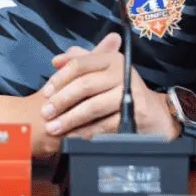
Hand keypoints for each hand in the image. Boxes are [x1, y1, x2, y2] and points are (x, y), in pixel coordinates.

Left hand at [22, 33, 123, 159]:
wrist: (150, 112)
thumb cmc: (119, 89)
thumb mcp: (102, 71)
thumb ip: (80, 62)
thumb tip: (56, 60)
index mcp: (110, 58)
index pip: (79, 64)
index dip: (59, 78)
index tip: (45, 92)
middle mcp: (121, 72)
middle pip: (85, 85)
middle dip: (61, 100)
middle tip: (45, 113)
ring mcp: (129, 92)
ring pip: (93, 106)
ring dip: (70, 119)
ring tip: (53, 128)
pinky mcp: (134, 113)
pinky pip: (104, 124)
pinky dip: (86, 132)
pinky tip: (73, 137)